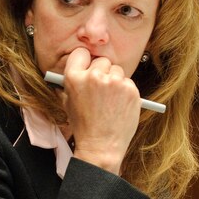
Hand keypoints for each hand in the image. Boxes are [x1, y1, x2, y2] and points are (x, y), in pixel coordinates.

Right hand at [62, 47, 140, 173]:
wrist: (101, 144)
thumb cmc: (83, 125)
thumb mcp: (67, 102)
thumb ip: (71, 84)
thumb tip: (76, 69)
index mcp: (74, 78)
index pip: (81, 53)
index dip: (84, 61)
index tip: (86, 66)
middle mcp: (94, 76)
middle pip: (101, 61)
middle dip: (101, 71)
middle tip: (100, 88)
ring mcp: (114, 82)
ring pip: (117, 70)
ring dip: (114, 80)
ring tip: (109, 99)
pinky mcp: (130, 89)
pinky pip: (128, 82)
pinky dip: (125, 90)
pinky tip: (118, 104)